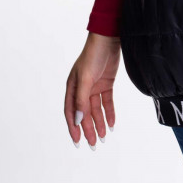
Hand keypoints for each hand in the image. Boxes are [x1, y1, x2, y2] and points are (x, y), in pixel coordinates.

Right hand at [64, 32, 120, 148]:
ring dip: (99, 123)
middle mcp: (82, 88)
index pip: (71, 112)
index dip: (73, 127)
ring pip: (96, 110)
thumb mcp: (85, 78)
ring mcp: (94, 86)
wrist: (109, 38)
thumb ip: (81, 100)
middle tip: (94, 144)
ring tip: (103, 137)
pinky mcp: (106, 83)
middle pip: (84, 113)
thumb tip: (77, 119)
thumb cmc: (93, 55)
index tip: (78, 142)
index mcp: (72, 88)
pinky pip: (107, 102)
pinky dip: (109, 112)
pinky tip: (112, 123)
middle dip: (88, 129)